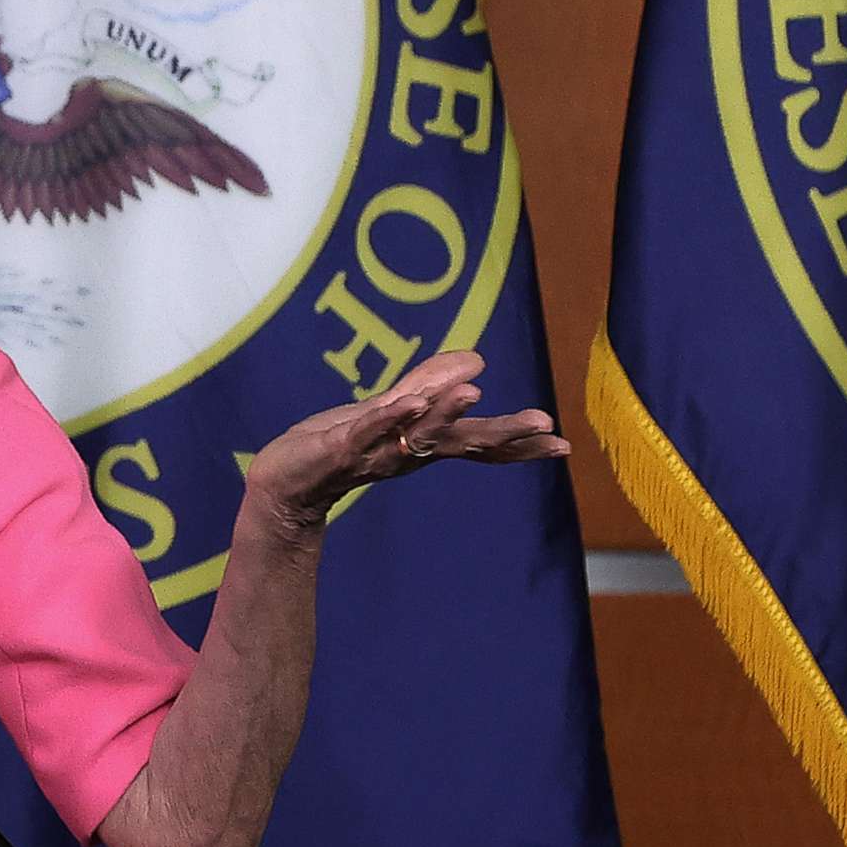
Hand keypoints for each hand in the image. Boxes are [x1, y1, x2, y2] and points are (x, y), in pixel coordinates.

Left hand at [242, 350, 568, 535]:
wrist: (283, 485)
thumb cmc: (337, 448)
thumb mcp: (388, 411)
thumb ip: (429, 385)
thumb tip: (478, 361)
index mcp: (423, 446)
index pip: (479, 444)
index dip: (519, 444)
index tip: (563, 445)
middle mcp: (406, 454)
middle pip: (460, 444)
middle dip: (502, 434)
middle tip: (544, 427)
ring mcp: (374, 452)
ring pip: (416, 435)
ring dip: (443, 413)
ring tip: (472, 392)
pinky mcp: (339, 448)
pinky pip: (368, 430)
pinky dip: (388, 417)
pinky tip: (409, 401)